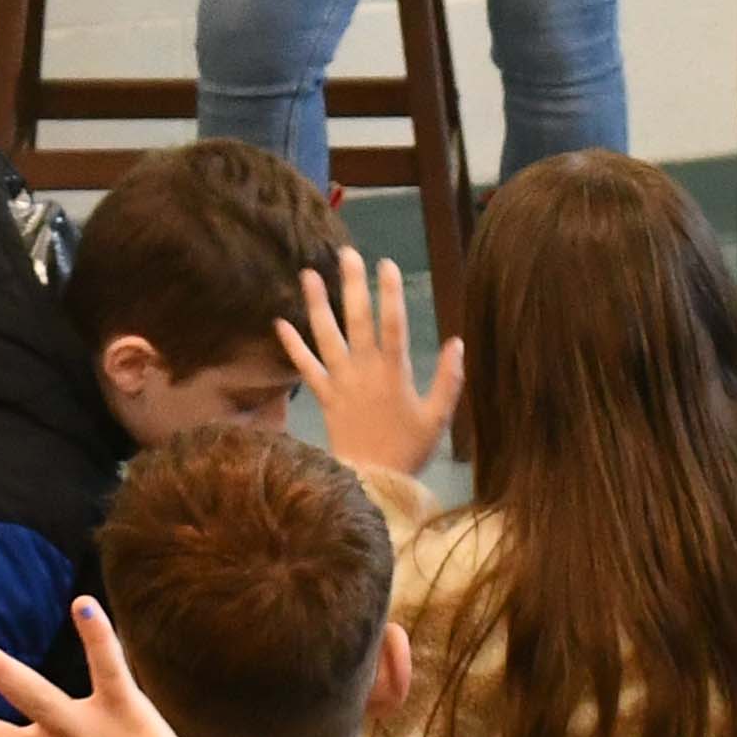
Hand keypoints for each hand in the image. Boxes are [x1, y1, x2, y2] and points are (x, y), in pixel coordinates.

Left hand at [283, 247, 461, 477]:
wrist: (372, 483)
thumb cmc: (408, 450)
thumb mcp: (438, 418)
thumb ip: (449, 380)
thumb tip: (457, 342)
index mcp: (394, 373)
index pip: (393, 324)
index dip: (391, 293)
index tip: (387, 264)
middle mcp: (364, 371)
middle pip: (357, 320)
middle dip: (353, 284)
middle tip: (347, 253)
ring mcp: (340, 382)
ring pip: (326, 336)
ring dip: (317, 304)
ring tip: (308, 273)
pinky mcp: (323, 396)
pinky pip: (305, 368)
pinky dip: (292, 346)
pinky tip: (279, 322)